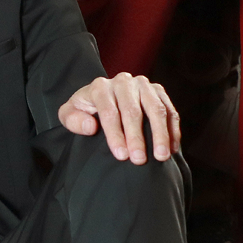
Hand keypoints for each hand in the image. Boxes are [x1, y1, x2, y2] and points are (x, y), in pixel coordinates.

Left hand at [57, 73, 179, 162]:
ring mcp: (143, 84)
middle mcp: (123, 81)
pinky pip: (169, 110)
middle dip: (136, 137)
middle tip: (139, 160)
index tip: (121, 156)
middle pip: (132, 110)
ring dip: (160, 134)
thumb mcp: (69, 115)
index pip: (109, 111)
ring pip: (155, 109)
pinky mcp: (158, 91)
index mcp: (100, 87)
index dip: (115, 134)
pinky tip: (172, 148)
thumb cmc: (85, 112)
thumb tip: (91, 126)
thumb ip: (72, 120)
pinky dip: (172, 129)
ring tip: (161, 156)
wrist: (102, 99)